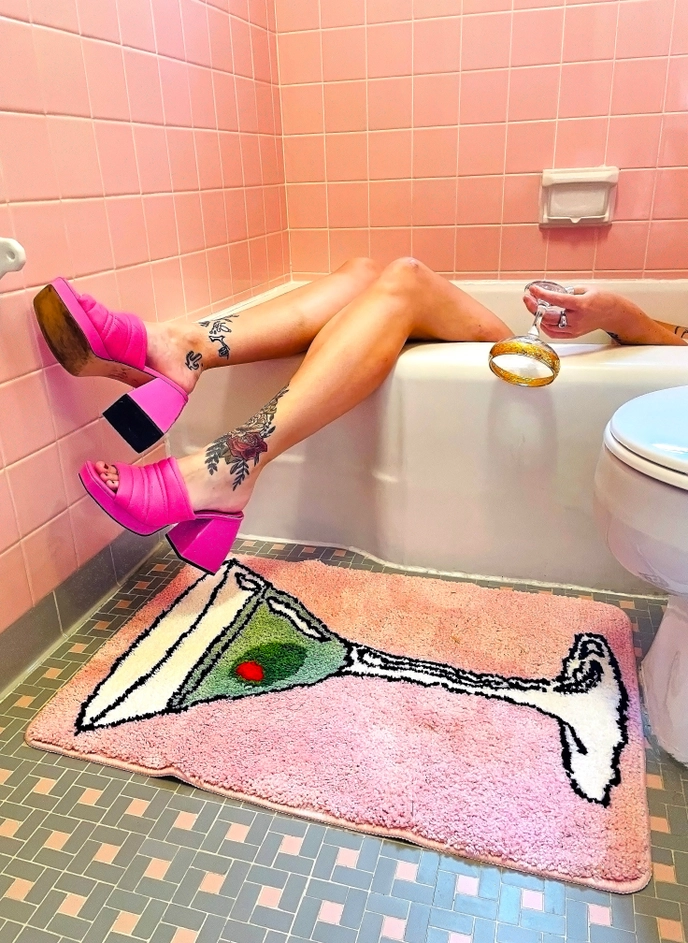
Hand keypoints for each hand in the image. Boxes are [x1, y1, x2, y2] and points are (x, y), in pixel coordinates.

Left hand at [522, 284, 644, 339]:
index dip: (542, 295)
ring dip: (538, 316)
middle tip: (527, 298)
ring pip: (549, 325)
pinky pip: (554, 333)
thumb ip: (567, 292)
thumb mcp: (586, 289)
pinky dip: (545, 326)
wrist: (614, 313)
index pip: (556, 300)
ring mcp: (574, 328)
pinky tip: (541, 318)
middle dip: (534, 306)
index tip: (533, 290)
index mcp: (581, 305)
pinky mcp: (573, 334)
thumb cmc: (602, 300)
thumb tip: (550, 293)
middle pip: (549, 316)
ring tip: (533, 305)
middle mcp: (576, 319)